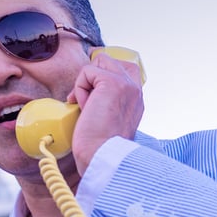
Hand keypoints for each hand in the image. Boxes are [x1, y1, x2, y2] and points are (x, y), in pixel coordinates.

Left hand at [67, 51, 144, 175]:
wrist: (101, 156)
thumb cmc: (100, 146)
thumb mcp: (110, 121)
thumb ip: (108, 103)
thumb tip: (88, 93)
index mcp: (137, 100)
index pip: (126, 69)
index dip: (104, 73)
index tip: (93, 93)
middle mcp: (135, 90)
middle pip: (109, 60)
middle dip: (92, 74)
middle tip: (86, 99)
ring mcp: (126, 84)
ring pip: (99, 62)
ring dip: (85, 82)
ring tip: (87, 105)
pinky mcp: (112, 83)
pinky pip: (87, 72)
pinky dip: (80, 89)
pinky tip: (85, 107)